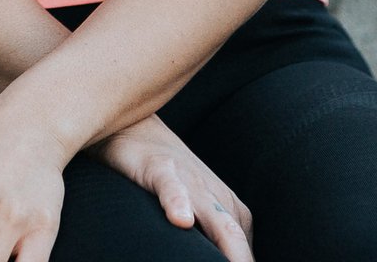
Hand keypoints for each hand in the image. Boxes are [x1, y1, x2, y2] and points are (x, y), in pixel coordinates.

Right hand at [94, 115, 252, 260]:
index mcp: (230, 212)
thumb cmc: (166, 179)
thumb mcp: (193, 214)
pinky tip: (181, 219)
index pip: (244, 253)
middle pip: (238, 242)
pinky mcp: (160, 168)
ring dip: (230, 248)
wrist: (133, 127)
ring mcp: (191, 182)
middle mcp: (217, 199)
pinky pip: (172, 189)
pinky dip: (178, 204)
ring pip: (218, 222)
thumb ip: (209, 240)